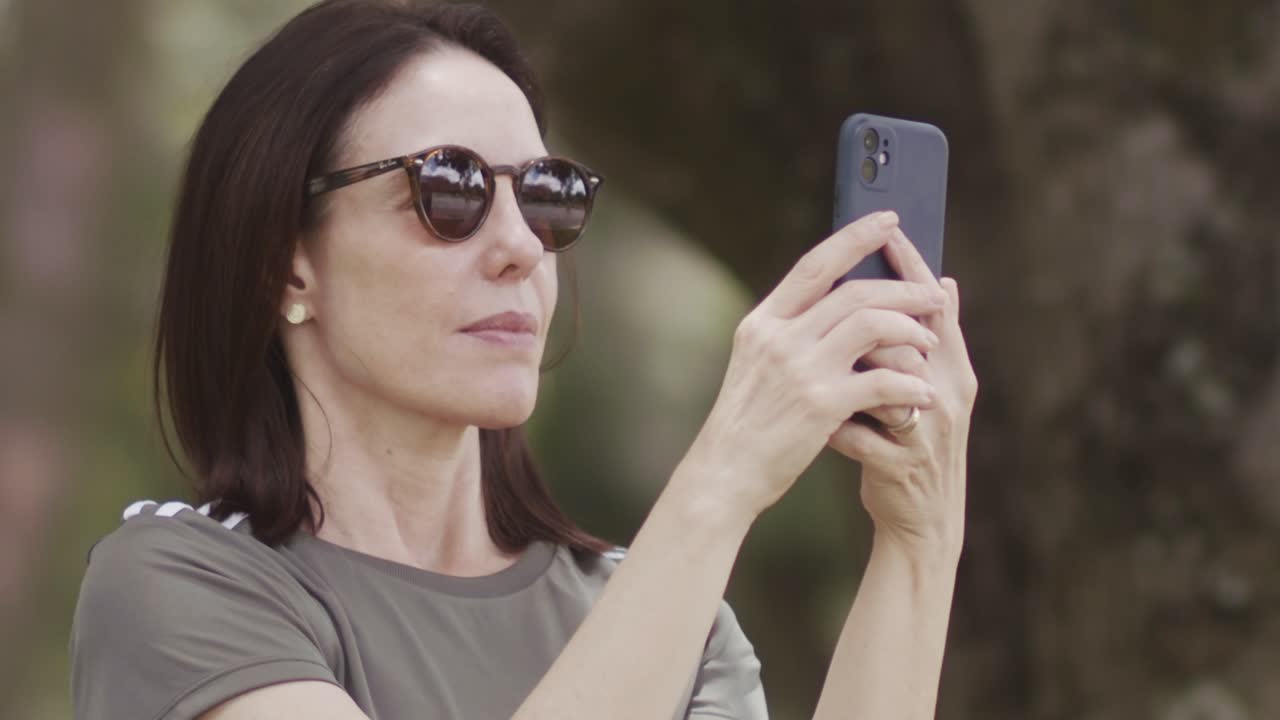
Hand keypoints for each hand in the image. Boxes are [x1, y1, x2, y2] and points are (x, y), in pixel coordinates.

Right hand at [686, 212, 948, 519]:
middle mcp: (780, 337)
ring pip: (872, 324)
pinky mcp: (821, 404)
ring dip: (911, 330)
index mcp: (762, 322)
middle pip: (854, 291)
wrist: (724, 472)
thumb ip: (788, 333)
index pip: (814, 265)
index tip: (887, 221)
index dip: (855, 238)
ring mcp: (800, 369)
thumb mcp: (755, 364)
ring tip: (930, 343)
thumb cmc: (746, 424)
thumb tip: (835, 304)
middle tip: (933, 296)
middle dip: (903, 288)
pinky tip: (923, 395)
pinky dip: (910, 385)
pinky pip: (882, 380)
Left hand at [829, 227, 978, 550]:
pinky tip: (818, 422)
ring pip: (886, 382)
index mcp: (954, 370)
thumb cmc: (915, 442)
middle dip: (875, 311)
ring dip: (850, 367)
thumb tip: (946, 281)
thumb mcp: (934, 389)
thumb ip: (934, 340)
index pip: (934, 307)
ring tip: (824, 359)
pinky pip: (858, 433)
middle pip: (912, 336)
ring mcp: (924, 432)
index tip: (885, 230)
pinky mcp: (898, 465)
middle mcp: (947, 394)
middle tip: (839, 289)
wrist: (921, 519)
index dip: (911, 268)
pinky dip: (835, 423)